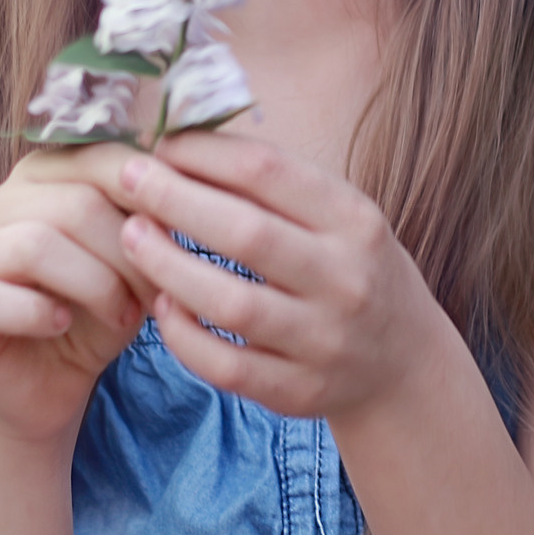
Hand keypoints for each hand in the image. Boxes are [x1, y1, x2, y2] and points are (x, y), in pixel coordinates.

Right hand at [0, 142, 157, 445]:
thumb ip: (149, 221)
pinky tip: (61, 327)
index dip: (150, 195)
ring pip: (35, 245)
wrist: (51, 388)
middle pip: (75, 204)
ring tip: (122, 317)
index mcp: (45, 176)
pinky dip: (36, 313)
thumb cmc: (98, 314)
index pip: (100, 157)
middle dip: (128, 254)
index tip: (184, 236)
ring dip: (95, 285)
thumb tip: (180, 193)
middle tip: (157, 295)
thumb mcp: (136, 263)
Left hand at [91, 131, 444, 419]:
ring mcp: (324, 340)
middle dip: (176, 200)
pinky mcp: (299, 391)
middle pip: (246, 234)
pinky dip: (184, 336)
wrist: (404, 362)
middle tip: (130, 179)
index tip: (161, 144)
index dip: (204, 154)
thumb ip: (274, 186)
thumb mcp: (338, 217)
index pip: (268, 172)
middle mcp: (346, 279)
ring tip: (132, 237)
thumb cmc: (351, 269)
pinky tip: (162, 306)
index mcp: (355, 220)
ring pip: (231, 305)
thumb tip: (184, 143)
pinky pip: (226, 366)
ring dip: (169, 267)